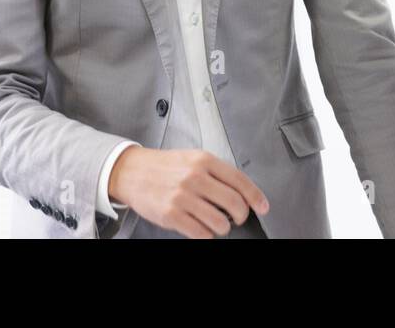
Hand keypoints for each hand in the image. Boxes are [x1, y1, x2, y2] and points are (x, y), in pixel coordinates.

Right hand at [108, 147, 268, 237]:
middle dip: (241, 216)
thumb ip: (215, 172)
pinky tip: (203, 230)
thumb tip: (242, 191)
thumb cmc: (164, 166)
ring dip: (223, 228)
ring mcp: (183, 197)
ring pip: (220, 222)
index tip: (263, 207)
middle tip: (237, 218)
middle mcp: (195, 177)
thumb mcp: (192, 158)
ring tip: (217, 224)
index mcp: (203, 160)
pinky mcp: (172, 215)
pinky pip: (201, 234)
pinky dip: (207, 236)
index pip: (240, 181)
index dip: (256, 197)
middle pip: (234, 203)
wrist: (132, 171)